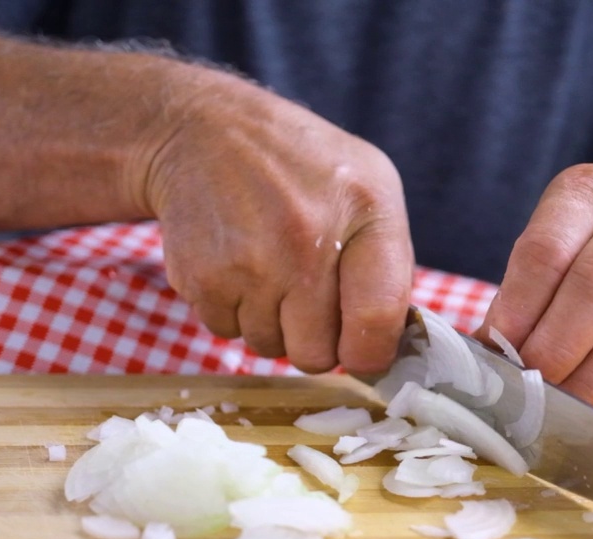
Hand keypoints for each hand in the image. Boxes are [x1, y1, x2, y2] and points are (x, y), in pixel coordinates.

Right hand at [141, 71, 413, 373]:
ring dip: (272, 324)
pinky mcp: (202, 277)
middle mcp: (306, 239)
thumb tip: (384, 348)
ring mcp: (249, 262)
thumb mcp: (371, 189)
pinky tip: (237, 263)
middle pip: (316, 355)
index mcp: (365, 212)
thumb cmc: (304, 169)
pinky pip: (227, 332)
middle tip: (308, 296)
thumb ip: (390, 267)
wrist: (207, 130)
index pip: (377, 321)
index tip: (363, 350)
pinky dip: (233, 310)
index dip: (370, 353)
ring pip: (269, 348)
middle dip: (315, 340)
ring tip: (269, 268)